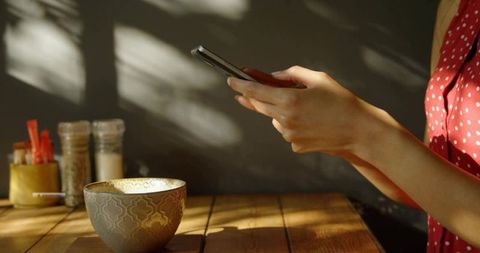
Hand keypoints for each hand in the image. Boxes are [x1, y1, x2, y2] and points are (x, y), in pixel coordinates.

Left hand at [228, 65, 374, 156]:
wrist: (358, 130)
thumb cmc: (341, 101)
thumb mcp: (318, 78)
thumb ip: (291, 74)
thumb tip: (272, 77)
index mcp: (290, 99)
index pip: (256, 91)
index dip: (241, 85)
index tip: (231, 80)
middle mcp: (285, 119)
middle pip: (259, 106)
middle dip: (250, 97)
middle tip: (243, 91)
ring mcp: (289, 135)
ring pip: (274, 119)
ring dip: (279, 111)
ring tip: (305, 109)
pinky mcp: (295, 146)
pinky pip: (286, 131)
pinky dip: (292, 125)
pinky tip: (310, 123)